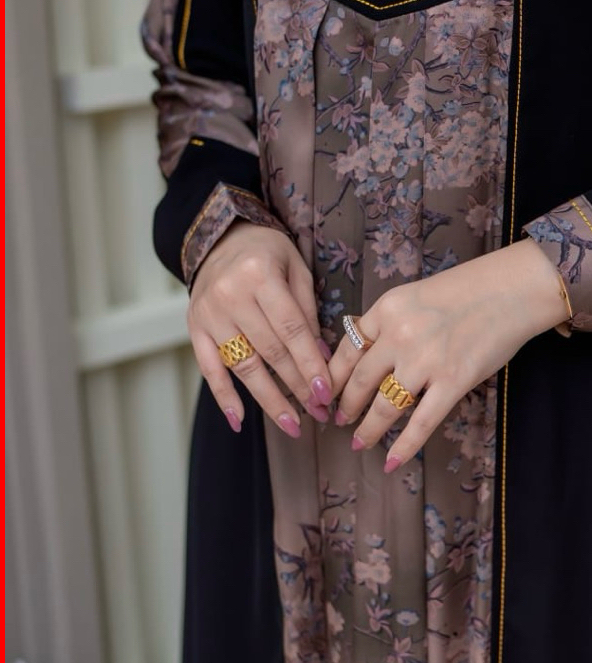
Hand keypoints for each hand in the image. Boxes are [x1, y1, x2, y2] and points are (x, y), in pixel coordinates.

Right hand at [188, 221, 333, 434]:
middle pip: (270, 351)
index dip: (309, 363)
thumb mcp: (296, 269)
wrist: (222, 237)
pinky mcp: (193, 328)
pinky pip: (208, 368)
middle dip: (297, 386)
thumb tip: (322, 359)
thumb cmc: (269, 253)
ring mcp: (208, 314)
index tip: (326, 392)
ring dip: (270, 399)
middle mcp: (230, 295)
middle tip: (320, 412)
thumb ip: (308, 312)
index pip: (291, 329)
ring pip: (243, 366)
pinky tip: (240, 420)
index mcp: (260, 275)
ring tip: (293, 424)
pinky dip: (223, 397)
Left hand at [329, 239, 568, 471]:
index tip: (325, 393)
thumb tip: (369, 350)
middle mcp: (399, 334)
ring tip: (360, 442)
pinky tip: (392, 461)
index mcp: (387, 308)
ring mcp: (425, 360)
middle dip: (346, 406)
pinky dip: (404, 446)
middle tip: (339, 420)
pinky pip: (422, 422)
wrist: (512, 289)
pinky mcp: (452, 381)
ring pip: (384, 405)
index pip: (347, 349)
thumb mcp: (417, 295)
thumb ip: (392, 321)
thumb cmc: (469, 289)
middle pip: (359, 380)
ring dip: (368, 429)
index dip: (332, 377)